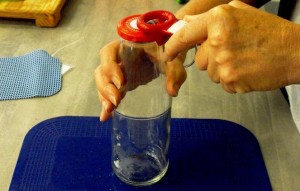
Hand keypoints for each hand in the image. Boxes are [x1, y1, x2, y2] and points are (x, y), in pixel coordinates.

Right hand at [95, 40, 186, 120]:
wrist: (168, 56)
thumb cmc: (168, 53)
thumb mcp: (173, 61)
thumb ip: (174, 72)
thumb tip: (172, 92)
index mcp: (126, 46)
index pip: (108, 53)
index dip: (110, 67)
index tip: (121, 82)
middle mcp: (117, 58)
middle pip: (102, 71)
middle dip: (105, 87)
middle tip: (116, 101)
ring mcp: (117, 72)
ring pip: (103, 82)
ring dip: (104, 97)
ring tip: (109, 110)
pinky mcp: (121, 83)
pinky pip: (110, 92)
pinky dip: (107, 104)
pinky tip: (106, 116)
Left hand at [164, 0, 299, 92]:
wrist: (294, 51)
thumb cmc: (270, 32)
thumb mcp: (239, 13)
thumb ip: (209, 18)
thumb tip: (186, 23)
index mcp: (218, 19)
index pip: (185, 35)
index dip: (173, 46)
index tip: (168, 54)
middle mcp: (217, 40)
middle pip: (199, 59)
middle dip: (211, 58)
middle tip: (234, 52)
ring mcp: (222, 62)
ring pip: (209, 73)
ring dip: (222, 70)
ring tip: (243, 60)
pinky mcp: (230, 80)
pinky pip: (222, 84)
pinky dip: (232, 80)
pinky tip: (247, 70)